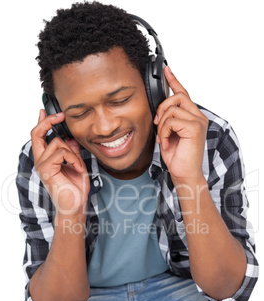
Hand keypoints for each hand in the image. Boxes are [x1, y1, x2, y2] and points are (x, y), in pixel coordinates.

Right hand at [31, 109, 89, 216]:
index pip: (39, 137)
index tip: (46, 112)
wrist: (75, 206)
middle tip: (60, 115)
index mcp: (46, 159)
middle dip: (48, 121)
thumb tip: (71, 138)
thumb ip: (72, 151)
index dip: (42, 123)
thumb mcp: (77, 164)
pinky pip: (62, 153)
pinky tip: (77, 168)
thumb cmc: (76, 189)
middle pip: (37, 134)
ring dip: (73, 153)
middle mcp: (41, 161)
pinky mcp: (46, 170)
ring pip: (57, 143)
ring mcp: (42, 166)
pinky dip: (73, 159)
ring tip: (78, 166)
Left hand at [154, 66, 208, 184]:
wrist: (183, 174)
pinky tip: (165, 143)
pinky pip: (171, 121)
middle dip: (162, 108)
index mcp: (193, 117)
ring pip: (172, 109)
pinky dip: (163, 132)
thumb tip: (159, 111)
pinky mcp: (194, 128)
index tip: (166, 70)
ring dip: (162, 125)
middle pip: (178, 96)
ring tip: (162, 139)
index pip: (184, 94)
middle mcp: (199, 117)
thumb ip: (168, 120)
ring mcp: (198, 121)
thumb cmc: (177, 157)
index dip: (174, 80)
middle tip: (157, 124)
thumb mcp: (168, 134)